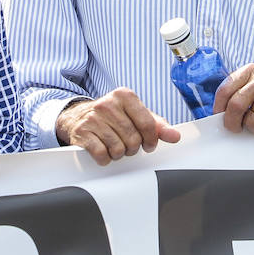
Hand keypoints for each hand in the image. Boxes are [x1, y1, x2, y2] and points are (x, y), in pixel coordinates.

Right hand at [55, 88, 179, 165]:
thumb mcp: (136, 116)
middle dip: (133, 148)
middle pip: (133, 139)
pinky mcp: (81, 132)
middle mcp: (107, 103)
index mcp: (125, 95)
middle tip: (127, 145)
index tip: (149, 145)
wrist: (78, 117)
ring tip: (115, 147)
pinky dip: (105, 159)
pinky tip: (104, 152)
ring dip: (118, 154)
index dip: (151, 139)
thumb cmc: (113, 117)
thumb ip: (158, 125)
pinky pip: (101, 154)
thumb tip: (175, 136)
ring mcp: (93, 117)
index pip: (147, 123)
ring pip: (118, 148)